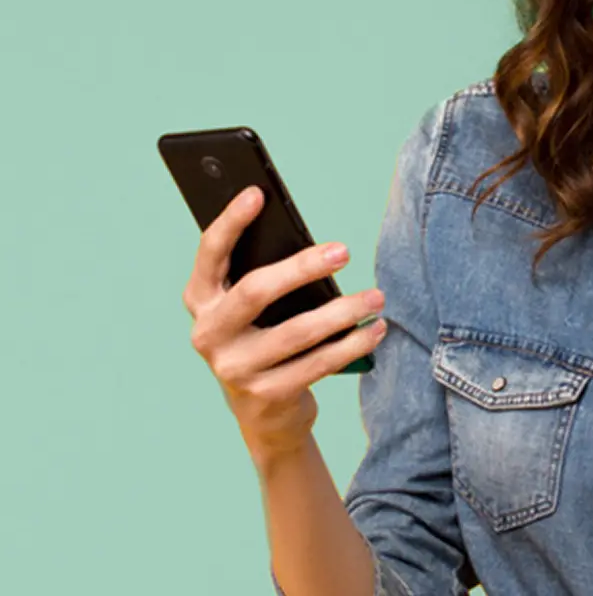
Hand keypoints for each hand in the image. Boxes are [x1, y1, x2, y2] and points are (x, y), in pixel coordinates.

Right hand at [181, 185, 387, 465]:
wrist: (265, 412)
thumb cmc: (265, 337)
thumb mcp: (257, 307)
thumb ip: (269, 274)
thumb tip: (314, 243)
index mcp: (201, 300)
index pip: (210, 254)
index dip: (230, 222)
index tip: (257, 192)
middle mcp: (209, 334)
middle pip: (255, 291)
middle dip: (302, 267)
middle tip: (344, 250)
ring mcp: (234, 368)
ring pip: (296, 332)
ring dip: (343, 311)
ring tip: (377, 296)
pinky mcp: (266, 395)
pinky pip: (317, 364)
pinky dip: (352, 344)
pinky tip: (376, 329)